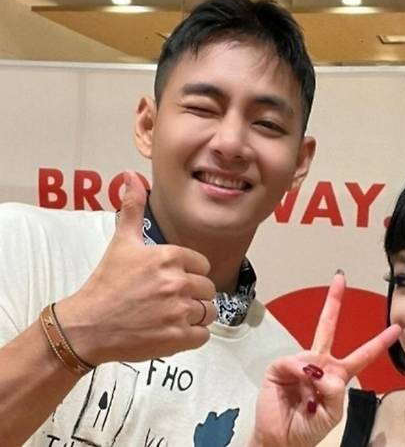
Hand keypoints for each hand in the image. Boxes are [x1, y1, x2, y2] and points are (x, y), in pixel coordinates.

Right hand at [55, 170, 216, 364]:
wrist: (86, 326)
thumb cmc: (105, 284)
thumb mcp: (121, 242)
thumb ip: (132, 208)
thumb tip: (131, 175)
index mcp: (169, 257)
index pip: (202, 265)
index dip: (190, 273)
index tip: (171, 280)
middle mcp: (177, 282)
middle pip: (207, 289)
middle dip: (193, 295)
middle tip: (168, 300)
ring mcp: (178, 311)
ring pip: (208, 312)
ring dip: (195, 315)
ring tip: (171, 316)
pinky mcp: (177, 337)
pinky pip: (203, 335)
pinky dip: (192, 336)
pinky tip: (172, 331)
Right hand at [251, 272, 401, 446]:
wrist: (282, 440)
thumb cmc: (308, 429)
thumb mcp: (331, 414)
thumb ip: (334, 393)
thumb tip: (323, 371)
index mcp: (336, 375)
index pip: (362, 355)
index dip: (379, 342)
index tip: (396, 328)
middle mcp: (318, 364)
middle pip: (327, 327)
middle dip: (334, 301)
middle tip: (340, 278)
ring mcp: (299, 364)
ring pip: (313, 356)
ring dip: (314, 377)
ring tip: (309, 399)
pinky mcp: (280, 367)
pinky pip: (293, 361)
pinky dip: (299, 372)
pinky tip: (300, 382)